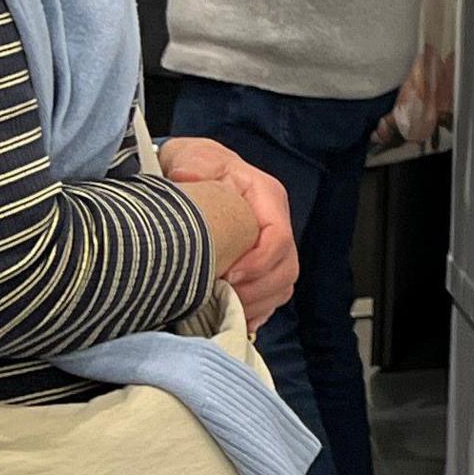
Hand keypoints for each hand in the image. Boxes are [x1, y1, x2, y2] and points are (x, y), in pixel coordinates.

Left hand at [161, 138, 296, 327]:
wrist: (189, 173)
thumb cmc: (194, 166)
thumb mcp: (191, 156)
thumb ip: (193, 164)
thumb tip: (186, 177)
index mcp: (267, 198)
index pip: (278, 237)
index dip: (258, 263)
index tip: (228, 276)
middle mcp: (276, 225)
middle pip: (286, 268)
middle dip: (257, 290)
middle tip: (222, 299)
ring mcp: (271, 249)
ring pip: (282, 286)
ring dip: (256, 304)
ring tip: (224, 310)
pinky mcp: (262, 267)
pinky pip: (271, 297)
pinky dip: (256, 312)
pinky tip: (234, 318)